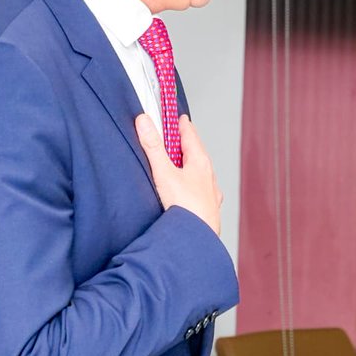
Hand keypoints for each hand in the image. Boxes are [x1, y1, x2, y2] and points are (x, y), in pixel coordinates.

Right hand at [136, 114, 222, 234]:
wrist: (198, 238)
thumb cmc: (185, 207)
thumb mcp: (164, 173)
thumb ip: (153, 147)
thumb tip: (144, 121)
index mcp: (200, 162)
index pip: (191, 136)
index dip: (182, 125)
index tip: (178, 117)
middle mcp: (209, 175)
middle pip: (197, 152)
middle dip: (187, 142)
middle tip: (179, 134)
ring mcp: (211, 192)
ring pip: (202, 172)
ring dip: (192, 163)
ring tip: (183, 161)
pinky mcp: (208, 207)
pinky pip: (202, 189)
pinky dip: (195, 183)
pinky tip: (192, 191)